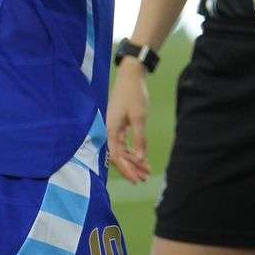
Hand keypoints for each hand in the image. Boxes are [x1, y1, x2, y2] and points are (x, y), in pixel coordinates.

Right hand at [106, 59, 150, 182]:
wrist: (131, 76)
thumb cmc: (134, 95)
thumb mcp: (139, 118)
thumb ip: (139, 139)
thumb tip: (140, 158)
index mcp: (111, 130)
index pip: (117, 156)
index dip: (127, 169)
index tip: (136, 179)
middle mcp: (109, 131)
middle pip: (118, 156)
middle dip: (131, 168)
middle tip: (144, 179)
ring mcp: (114, 128)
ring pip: (122, 151)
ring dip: (133, 161)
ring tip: (146, 171)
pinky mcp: (119, 124)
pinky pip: (124, 143)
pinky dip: (132, 151)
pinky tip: (141, 158)